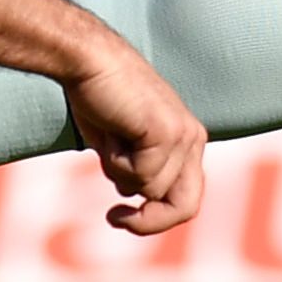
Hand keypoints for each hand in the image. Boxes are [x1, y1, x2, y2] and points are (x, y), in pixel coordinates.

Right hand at [64, 43, 206, 236]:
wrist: (88, 60)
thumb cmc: (98, 98)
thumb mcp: (122, 146)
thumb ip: (139, 172)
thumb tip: (139, 203)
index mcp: (187, 140)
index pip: (186, 199)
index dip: (155, 220)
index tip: (117, 217)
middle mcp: (193, 138)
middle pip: (186, 206)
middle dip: (149, 221)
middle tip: (114, 217)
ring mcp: (184, 135)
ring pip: (151, 190)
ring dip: (119, 171)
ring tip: (111, 134)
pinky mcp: (167, 132)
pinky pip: (140, 176)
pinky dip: (115, 160)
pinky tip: (112, 128)